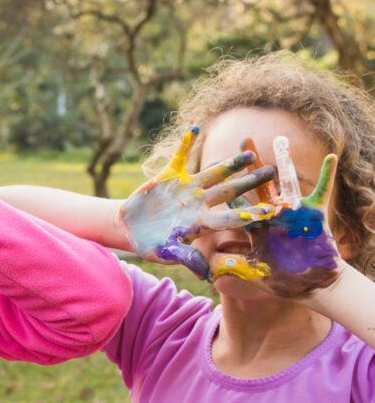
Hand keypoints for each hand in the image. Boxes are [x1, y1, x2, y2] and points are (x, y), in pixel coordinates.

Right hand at [120, 127, 275, 279]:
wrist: (130, 228)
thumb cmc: (150, 244)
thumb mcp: (166, 253)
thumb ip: (186, 258)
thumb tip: (206, 273)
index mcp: (200, 222)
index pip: (229, 217)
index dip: (248, 214)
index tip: (269, 210)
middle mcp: (199, 202)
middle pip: (230, 190)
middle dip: (250, 182)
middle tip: (272, 171)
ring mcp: (186, 187)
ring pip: (213, 172)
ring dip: (230, 162)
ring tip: (248, 152)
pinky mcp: (170, 176)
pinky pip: (180, 157)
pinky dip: (186, 143)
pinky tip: (195, 129)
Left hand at [212, 140, 340, 297]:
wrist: (312, 285)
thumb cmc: (282, 280)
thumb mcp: (254, 272)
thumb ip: (233, 266)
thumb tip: (208, 267)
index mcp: (255, 227)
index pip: (237, 206)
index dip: (226, 191)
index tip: (213, 172)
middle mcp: (272, 215)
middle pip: (258, 186)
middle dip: (251, 165)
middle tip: (243, 141)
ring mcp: (293, 213)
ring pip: (287, 183)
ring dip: (285, 162)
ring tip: (282, 140)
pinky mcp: (314, 215)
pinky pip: (322, 192)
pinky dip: (327, 176)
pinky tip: (330, 158)